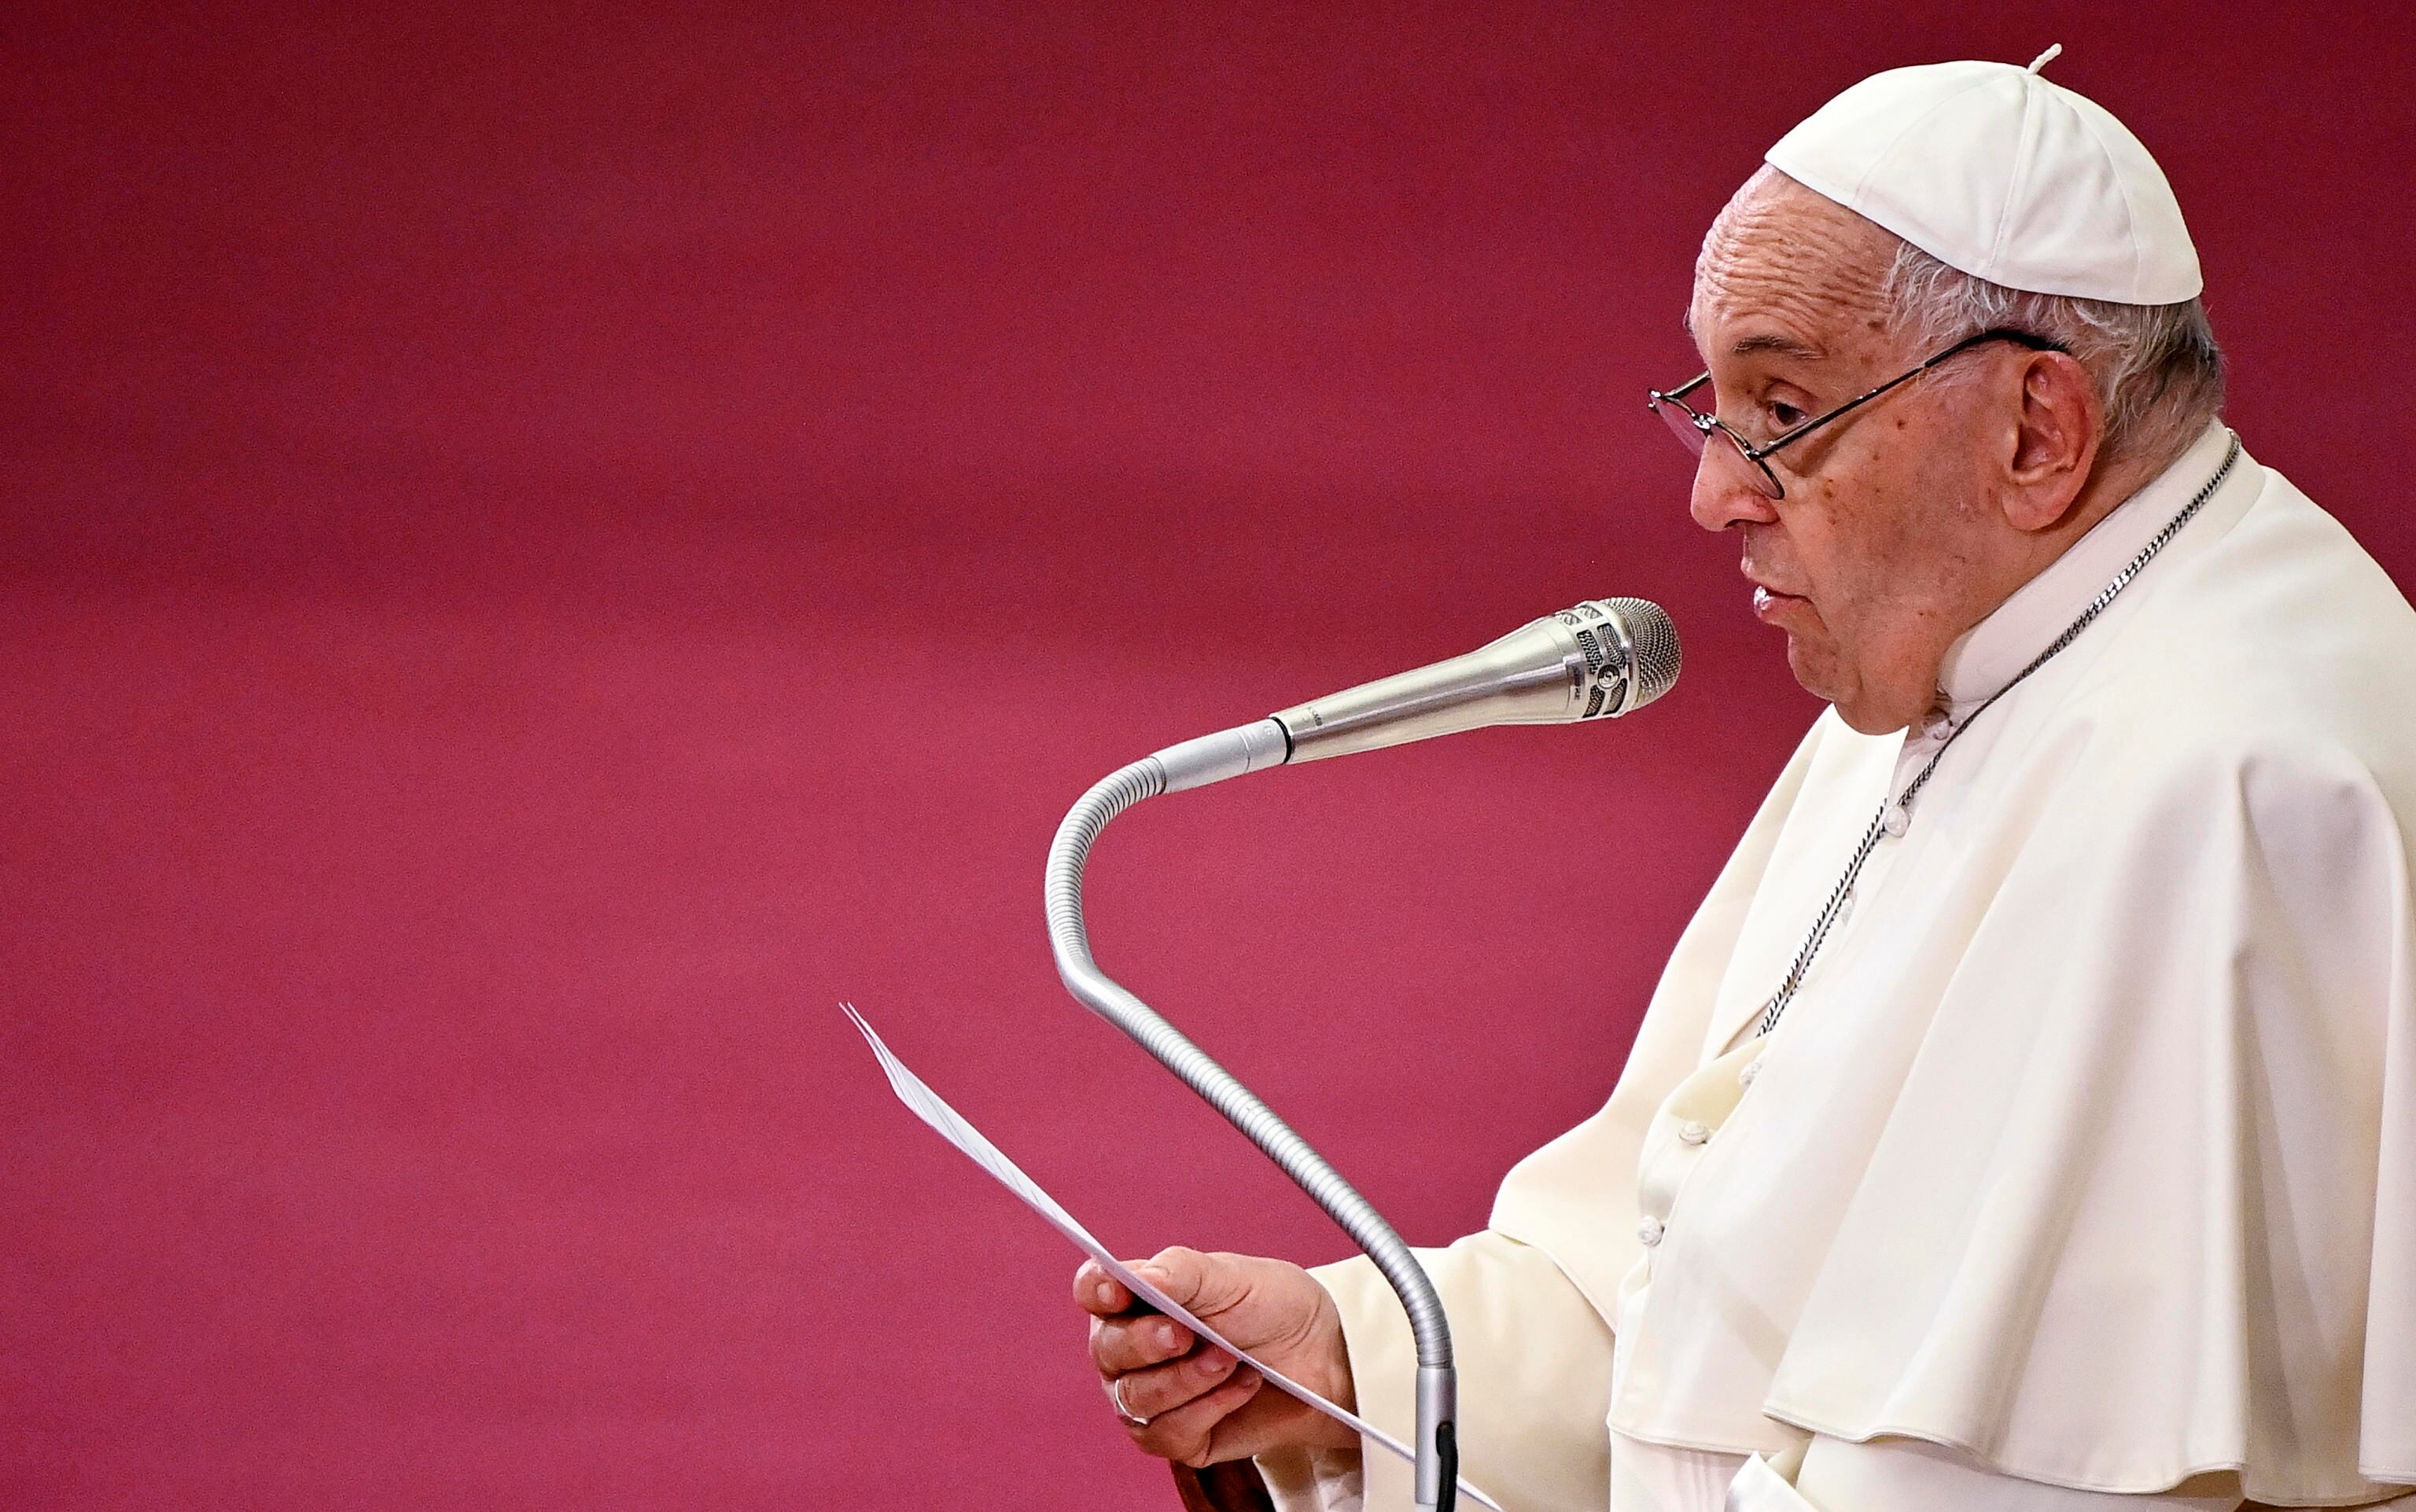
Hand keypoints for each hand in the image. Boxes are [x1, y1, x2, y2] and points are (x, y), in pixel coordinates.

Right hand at [1074, 1246, 1357, 1468]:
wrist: (1321, 1357)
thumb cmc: (1273, 1308)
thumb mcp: (1232, 1277)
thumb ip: (1179, 1272)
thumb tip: (1134, 1276)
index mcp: (1137, 1297)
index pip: (1092, 1290)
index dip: (1097, 1290)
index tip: (1120, 1291)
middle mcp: (1131, 1349)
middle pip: (1106, 1350)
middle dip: (1149, 1342)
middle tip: (1190, 1333)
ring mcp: (1148, 1396)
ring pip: (1136, 1398)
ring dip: (1188, 1378)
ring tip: (1230, 1358)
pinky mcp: (1174, 1437)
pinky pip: (1169, 1432)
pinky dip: (1211, 1407)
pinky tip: (1240, 1387)